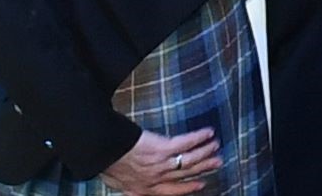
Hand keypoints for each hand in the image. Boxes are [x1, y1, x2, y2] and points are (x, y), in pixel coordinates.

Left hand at [102, 126, 220, 195]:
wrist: (104, 152)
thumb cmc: (108, 165)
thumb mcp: (118, 183)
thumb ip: (130, 188)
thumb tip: (130, 188)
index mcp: (146, 189)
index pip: (172, 191)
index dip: (188, 188)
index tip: (201, 184)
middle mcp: (157, 179)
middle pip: (185, 174)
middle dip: (203, 169)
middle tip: (216, 163)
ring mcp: (162, 164)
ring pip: (189, 160)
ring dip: (205, 153)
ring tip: (216, 146)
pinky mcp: (163, 149)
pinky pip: (186, 143)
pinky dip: (199, 138)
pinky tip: (208, 132)